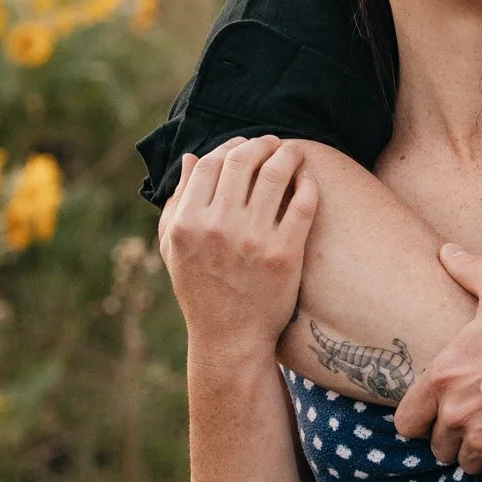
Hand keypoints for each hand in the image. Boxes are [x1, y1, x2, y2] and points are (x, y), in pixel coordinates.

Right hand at [158, 136, 317, 358]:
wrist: (229, 338)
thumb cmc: (200, 291)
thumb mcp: (173, 248)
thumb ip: (176, 202)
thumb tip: (191, 159)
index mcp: (187, 223)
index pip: (211, 163)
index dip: (230, 146)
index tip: (244, 145)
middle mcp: (218, 227)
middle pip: (243, 161)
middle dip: (261, 144)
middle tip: (274, 143)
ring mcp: (253, 240)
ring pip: (276, 174)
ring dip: (287, 155)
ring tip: (293, 154)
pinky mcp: (285, 254)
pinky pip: (302, 203)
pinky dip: (307, 184)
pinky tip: (308, 180)